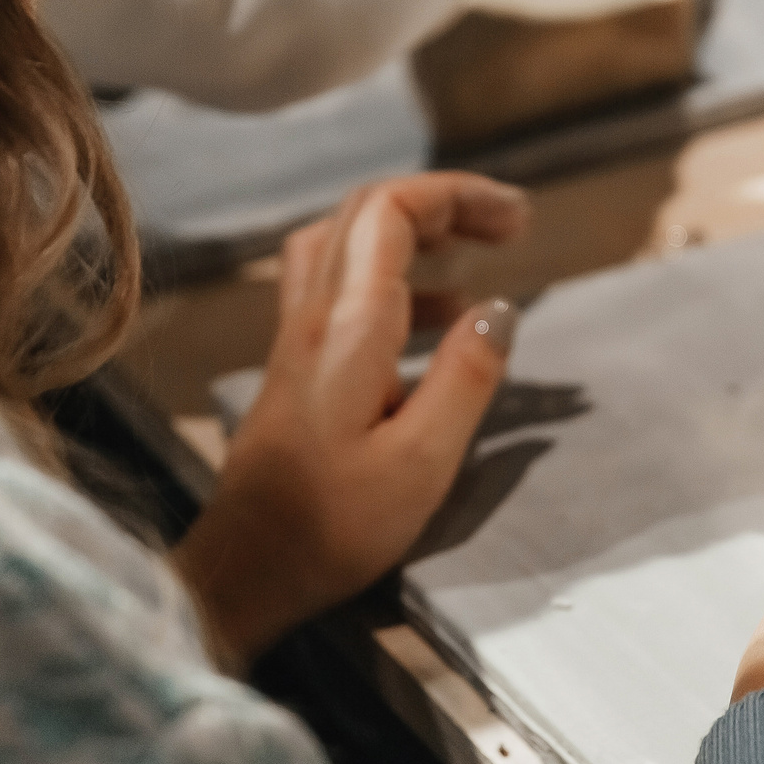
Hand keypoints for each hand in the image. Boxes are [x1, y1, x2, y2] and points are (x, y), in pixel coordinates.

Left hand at [174, 172, 530, 667]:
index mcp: (348, 327)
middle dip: (442, 204)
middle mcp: (313, 317)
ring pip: (347, 245)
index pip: (392, 210)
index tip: (518, 220)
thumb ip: (466, 378)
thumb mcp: (422, 461)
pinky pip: (340, 290)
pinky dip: (393, 282)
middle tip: (508, 228)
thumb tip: (500, 310)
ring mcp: (297, 340)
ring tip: (477, 266)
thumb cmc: (332, 526)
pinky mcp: (295, 370)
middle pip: (367, 213)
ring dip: (414, 236)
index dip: (456, 195)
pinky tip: (436, 328)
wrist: (245, 569)